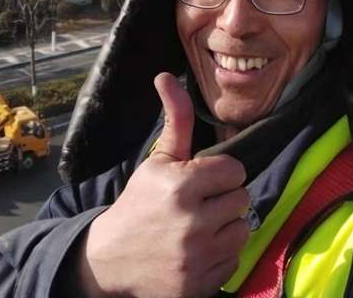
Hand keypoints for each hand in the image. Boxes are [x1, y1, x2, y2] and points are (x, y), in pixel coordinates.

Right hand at [76, 72, 249, 297]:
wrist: (110, 260)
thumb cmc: (139, 203)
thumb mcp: (158, 160)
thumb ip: (175, 119)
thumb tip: (167, 76)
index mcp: (181, 185)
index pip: (235, 171)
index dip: (220, 174)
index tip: (204, 180)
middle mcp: (191, 222)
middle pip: (241, 200)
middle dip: (223, 199)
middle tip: (200, 205)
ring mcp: (196, 258)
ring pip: (242, 230)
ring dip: (226, 228)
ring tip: (201, 227)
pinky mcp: (199, 285)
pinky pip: (234, 260)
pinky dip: (221, 255)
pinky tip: (198, 251)